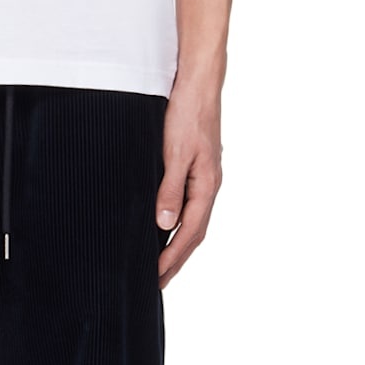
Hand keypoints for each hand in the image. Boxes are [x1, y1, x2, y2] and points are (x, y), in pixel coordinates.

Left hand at [155, 76, 222, 288]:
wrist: (198, 82)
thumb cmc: (187, 113)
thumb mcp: (174, 152)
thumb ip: (170, 188)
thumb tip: (164, 224)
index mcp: (207, 185)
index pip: (189, 232)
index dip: (172, 257)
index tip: (156, 277)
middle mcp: (209, 184)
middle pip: (194, 232)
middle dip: (176, 259)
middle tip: (158, 283)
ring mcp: (205, 175)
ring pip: (193, 219)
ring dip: (178, 243)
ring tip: (162, 263)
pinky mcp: (197, 165)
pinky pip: (190, 202)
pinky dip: (179, 221)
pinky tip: (166, 223)